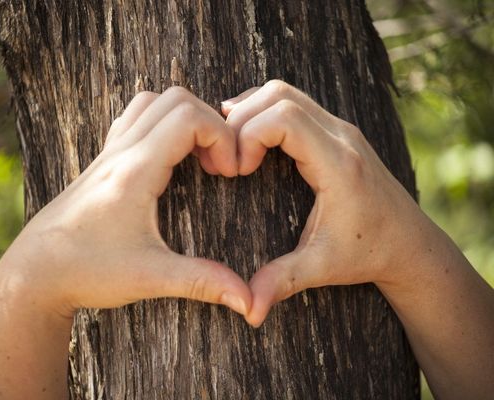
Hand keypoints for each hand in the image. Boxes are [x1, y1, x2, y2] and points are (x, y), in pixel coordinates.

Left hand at [0, 87, 250, 317]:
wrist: (33, 273)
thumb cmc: (86, 272)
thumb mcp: (149, 277)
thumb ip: (202, 282)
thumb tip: (248, 302)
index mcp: (135, 170)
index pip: (188, 116)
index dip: (222, 136)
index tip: (230, 173)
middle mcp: (120, 151)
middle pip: (175, 99)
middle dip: (211, 123)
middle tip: (220, 165)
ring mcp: (108, 152)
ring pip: (152, 102)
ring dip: (185, 118)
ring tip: (199, 159)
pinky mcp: (102, 161)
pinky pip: (134, 118)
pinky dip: (162, 123)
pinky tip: (170, 160)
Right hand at [222, 80, 431, 325]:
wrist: (410, 243)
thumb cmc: (369, 253)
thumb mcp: (323, 267)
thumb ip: (283, 282)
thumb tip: (249, 310)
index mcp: (338, 164)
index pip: (284, 117)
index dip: (248, 134)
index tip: (237, 169)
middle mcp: (342, 136)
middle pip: (279, 94)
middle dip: (241, 118)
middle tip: (226, 156)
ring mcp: (341, 129)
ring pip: (286, 92)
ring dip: (251, 109)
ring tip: (231, 143)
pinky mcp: (337, 132)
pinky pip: (295, 102)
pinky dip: (265, 111)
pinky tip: (251, 136)